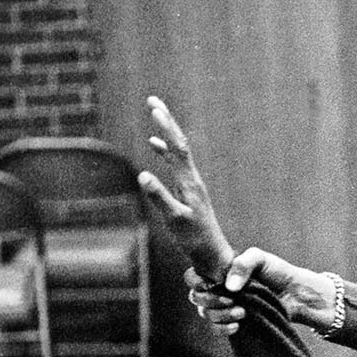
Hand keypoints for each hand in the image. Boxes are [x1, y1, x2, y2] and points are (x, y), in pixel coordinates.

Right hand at [138, 97, 235, 282]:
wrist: (214, 255)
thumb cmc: (195, 241)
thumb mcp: (175, 221)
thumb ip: (159, 198)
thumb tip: (142, 175)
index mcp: (189, 183)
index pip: (178, 149)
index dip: (166, 128)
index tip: (155, 109)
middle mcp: (192, 179)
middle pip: (179, 143)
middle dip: (166, 121)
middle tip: (152, 100)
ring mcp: (190, 184)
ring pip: (177, 151)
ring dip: (166, 132)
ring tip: (154, 113)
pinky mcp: (187, 191)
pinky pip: (174, 164)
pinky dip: (164, 152)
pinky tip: (154, 145)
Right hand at [184, 249, 297, 336]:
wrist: (295, 293)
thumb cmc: (276, 272)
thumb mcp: (260, 259)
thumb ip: (242, 264)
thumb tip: (229, 287)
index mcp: (218, 272)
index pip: (193, 277)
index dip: (196, 282)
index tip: (212, 284)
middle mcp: (217, 289)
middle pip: (195, 297)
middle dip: (210, 300)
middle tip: (232, 299)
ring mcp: (224, 307)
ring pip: (205, 314)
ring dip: (220, 314)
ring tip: (243, 312)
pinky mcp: (233, 322)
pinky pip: (216, 329)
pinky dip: (223, 328)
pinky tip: (238, 325)